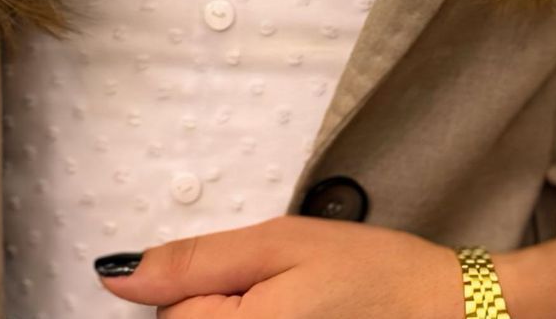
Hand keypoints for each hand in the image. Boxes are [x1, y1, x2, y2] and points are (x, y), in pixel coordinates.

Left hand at [92, 216, 462, 314]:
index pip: (167, 316)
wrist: (440, 311)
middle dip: (220, 309)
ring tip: (296, 311)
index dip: (202, 283)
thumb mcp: (279, 243)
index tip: (253, 276)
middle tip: (280, 293)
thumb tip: (116, 273)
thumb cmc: (368, 270)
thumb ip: (195, 260)